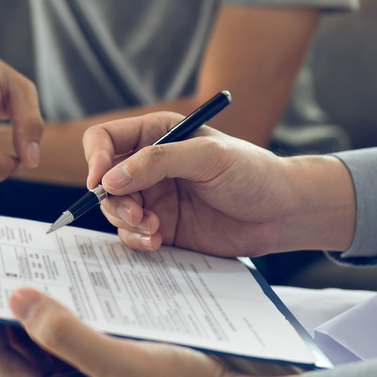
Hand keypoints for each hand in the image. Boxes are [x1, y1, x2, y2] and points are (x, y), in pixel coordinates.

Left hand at [0, 287, 295, 376]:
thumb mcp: (126, 364)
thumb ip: (67, 335)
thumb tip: (16, 301)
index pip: (3, 362)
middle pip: (21, 357)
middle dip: (12, 314)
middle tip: (5, 269)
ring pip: (48, 353)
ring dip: (42, 316)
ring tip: (37, 274)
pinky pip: (76, 353)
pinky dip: (71, 324)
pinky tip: (77, 294)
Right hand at [83, 112, 354, 255]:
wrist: (281, 214)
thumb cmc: (252, 173)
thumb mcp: (208, 157)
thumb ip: (158, 162)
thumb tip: (111, 178)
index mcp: (156, 134)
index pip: (105, 139)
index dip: (95, 159)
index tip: (100, 182)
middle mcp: (149, 165)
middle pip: (105, 180)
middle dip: (113, 200)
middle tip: (137, 216)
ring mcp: (154, 197)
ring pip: (115, 210)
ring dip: (126, 222)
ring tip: (154, 230)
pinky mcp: (162, 227)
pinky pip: (132, 235)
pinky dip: (138, 240)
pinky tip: (159, 241)